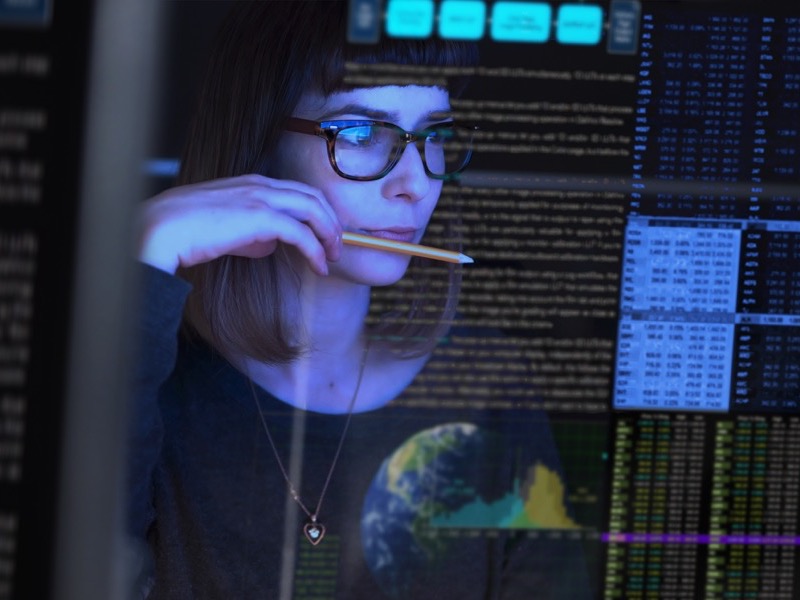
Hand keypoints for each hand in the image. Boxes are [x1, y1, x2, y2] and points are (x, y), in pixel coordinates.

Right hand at [137, 174, 341, 275]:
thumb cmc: (187, 231)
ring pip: (314, 210)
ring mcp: (261, 198)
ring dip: (330, 234)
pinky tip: (319, 267)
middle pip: (313, 196)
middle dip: (331, 222)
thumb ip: (251, 233)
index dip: (318, 212)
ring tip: (333, 257)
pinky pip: (301, 233)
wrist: (163, 229)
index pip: (298, 191)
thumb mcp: (226, 229)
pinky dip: (316, 250)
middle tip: (337, 247)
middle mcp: (260, 185)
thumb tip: (270, 245)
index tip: (325, 235)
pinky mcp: (261, 217)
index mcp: (252, 183)